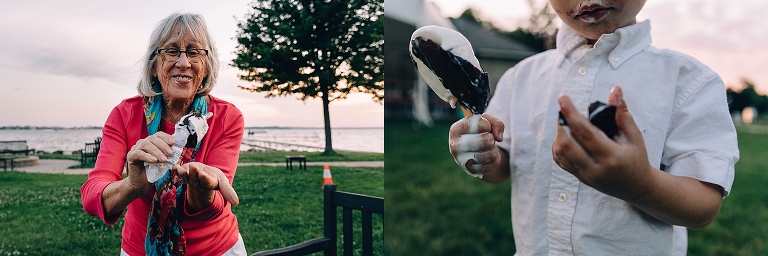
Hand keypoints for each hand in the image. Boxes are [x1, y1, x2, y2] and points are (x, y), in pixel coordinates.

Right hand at [125, 132, 175, 191]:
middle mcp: (142, 143)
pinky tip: (154, 160)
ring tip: (164, 159)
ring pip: (146, 145)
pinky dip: (147, 156)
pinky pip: (139, 153)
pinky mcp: (130, 156)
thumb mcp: (163, 161)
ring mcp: (135, 149)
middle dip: (163, 145)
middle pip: (152, 139)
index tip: (174, 143)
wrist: (141, 183)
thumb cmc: (153, 171)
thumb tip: (177, 150)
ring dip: (156, 152)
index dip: (166, 137)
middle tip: (170, 154)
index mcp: (151, 142)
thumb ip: (168, 155)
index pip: (158, 135)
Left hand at [174, 162, 239, 211]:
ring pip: (185, 177)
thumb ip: (228, 191)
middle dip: (194, 174)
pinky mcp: (183, 173)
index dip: (205, 179)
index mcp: (209, 184)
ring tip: (181, 169)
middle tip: (194, 167)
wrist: (203, 173)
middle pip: (195, 179)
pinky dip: (176, 170)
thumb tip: (237, 203)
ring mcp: (190, 178)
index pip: (207, 183)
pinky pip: (178, 173)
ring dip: (183, 173)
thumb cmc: (214, 177)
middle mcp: (198, 183)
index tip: (203, 174)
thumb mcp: (223, 182)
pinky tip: (174, 167)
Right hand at [449, 113, 504, 178]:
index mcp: (455, 129)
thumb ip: (496, 123)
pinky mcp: (471, 170)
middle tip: (487, 138)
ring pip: (490, 153)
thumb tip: (499, 138)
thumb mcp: (486, 121)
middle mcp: (455, 145)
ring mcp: (462, 160)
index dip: (487, 125)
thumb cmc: (478, 132)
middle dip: (491, 138)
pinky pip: (491, 163)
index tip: (484, 127)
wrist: (474, 150)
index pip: (480, 124)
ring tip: (487, 147)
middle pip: (486, 140)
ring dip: (493, 149)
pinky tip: (486, 156)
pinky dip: (494, 159)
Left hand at [552, 86, 653, 200]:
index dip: (571, 114)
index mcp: (612, 156)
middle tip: (564, 109)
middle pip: (567, 144)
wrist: (636, 188)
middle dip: (561, 123)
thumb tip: (615, 90)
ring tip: (566, 121)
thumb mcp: (635, 136)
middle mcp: (596, 168)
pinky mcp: (579, 178)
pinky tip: (565, 135)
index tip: (563, 98)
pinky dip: (558, 146)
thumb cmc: (637, 158)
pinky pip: (560, 161)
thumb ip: (622, 113)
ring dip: (559, 134)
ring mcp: (585, 176)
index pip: (585, 133)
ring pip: (560, 153)